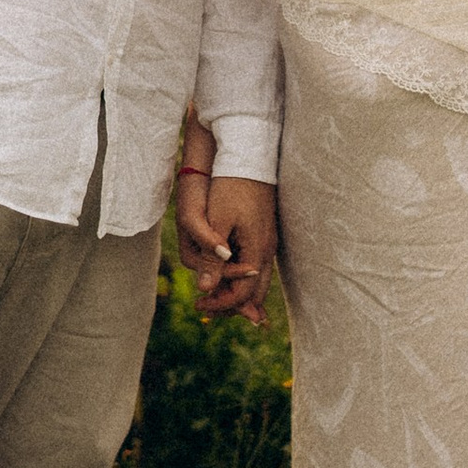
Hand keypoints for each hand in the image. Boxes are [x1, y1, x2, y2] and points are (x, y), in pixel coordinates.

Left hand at [175, 166, 275, 320]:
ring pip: (258, 281)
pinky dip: (241, 277)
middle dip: (231, 305)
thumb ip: (212, 258)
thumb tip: (204, 289)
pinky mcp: (264, 233)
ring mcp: (268, 242)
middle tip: (206, 309)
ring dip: (237, 293)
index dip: (219, 304)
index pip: (241, 294)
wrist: (249, 157)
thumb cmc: (231, 187)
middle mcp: (267, 251)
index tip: (198, 304)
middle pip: (254, 293)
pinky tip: (226, 275)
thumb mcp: (217, 222)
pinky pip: (256, 266)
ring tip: (214, 298)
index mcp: (257, 251)